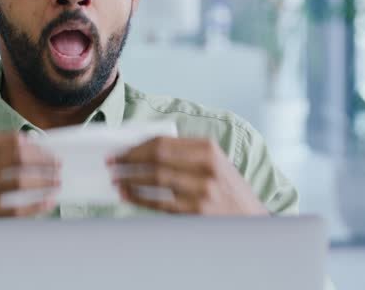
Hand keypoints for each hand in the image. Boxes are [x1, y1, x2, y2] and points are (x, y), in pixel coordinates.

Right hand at [0, 132, 59, 218]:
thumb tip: (26, 144)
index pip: (11, 140)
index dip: (35, 145)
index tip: (47, 149)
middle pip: (20, 158)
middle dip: (44, 161)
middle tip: (57, 164)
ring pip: (22, 182)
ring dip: (45, 181)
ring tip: (56, 181)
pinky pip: (16, 209)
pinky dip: (36, 205)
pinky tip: (47, 201)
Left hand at [108, 137, 267, 215]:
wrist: (253, 222)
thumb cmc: (227, 192)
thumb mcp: (213, 165)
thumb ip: (183, 156)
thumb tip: (140, 153)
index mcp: (208, 148)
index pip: (162, 141)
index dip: (136, 145)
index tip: (119, 149)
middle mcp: (207, 165)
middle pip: (156, 156)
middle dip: (128, 159)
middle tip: (111, 163)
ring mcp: (203, 189)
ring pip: (156, 178)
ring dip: (130, 179)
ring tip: (115, 180)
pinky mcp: (198, 211)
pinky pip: (161, 202)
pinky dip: (140, 198)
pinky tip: (128, 196)